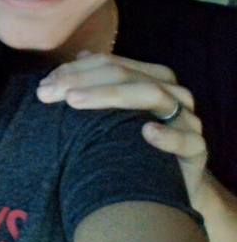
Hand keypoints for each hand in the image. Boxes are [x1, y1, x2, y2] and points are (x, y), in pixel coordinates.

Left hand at [37, 53, 207, 198]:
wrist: (167, 185)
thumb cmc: (131, 145)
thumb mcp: (110, 116)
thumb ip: (94, 86)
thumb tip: (78, 55)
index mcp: (150, 78)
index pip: (110, 63)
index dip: (75, 70)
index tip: (44, 86)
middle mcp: (171, 92)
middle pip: (126, 75)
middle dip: (83, 81)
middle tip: (48, 93)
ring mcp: (187, 119)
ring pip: (153, 95)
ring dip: (111, 96)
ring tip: (75, 102)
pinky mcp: (197, 149)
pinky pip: (187, 139)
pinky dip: (167, 135)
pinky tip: (146, 132)